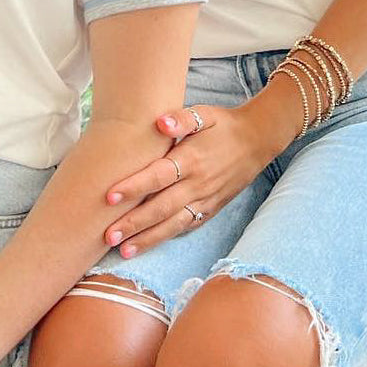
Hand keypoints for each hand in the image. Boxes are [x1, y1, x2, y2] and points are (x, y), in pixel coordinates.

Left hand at [101, 98, 287, 256]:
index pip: (159, 176)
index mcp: (192, 159)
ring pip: (173, 224)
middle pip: (162, 207)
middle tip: (108, 235)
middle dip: (134, 223)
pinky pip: (187, 226)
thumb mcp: (205, 114)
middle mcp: (198, 183)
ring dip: (148, 239)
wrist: (257, 141)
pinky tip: (148, 245)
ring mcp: (206, 200)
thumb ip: (181, 118)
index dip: (134, 187)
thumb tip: (160, 122)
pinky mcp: (211, 209)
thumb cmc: (223, 125)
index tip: (109, 197)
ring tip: (124, 251)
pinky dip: (167, 237)